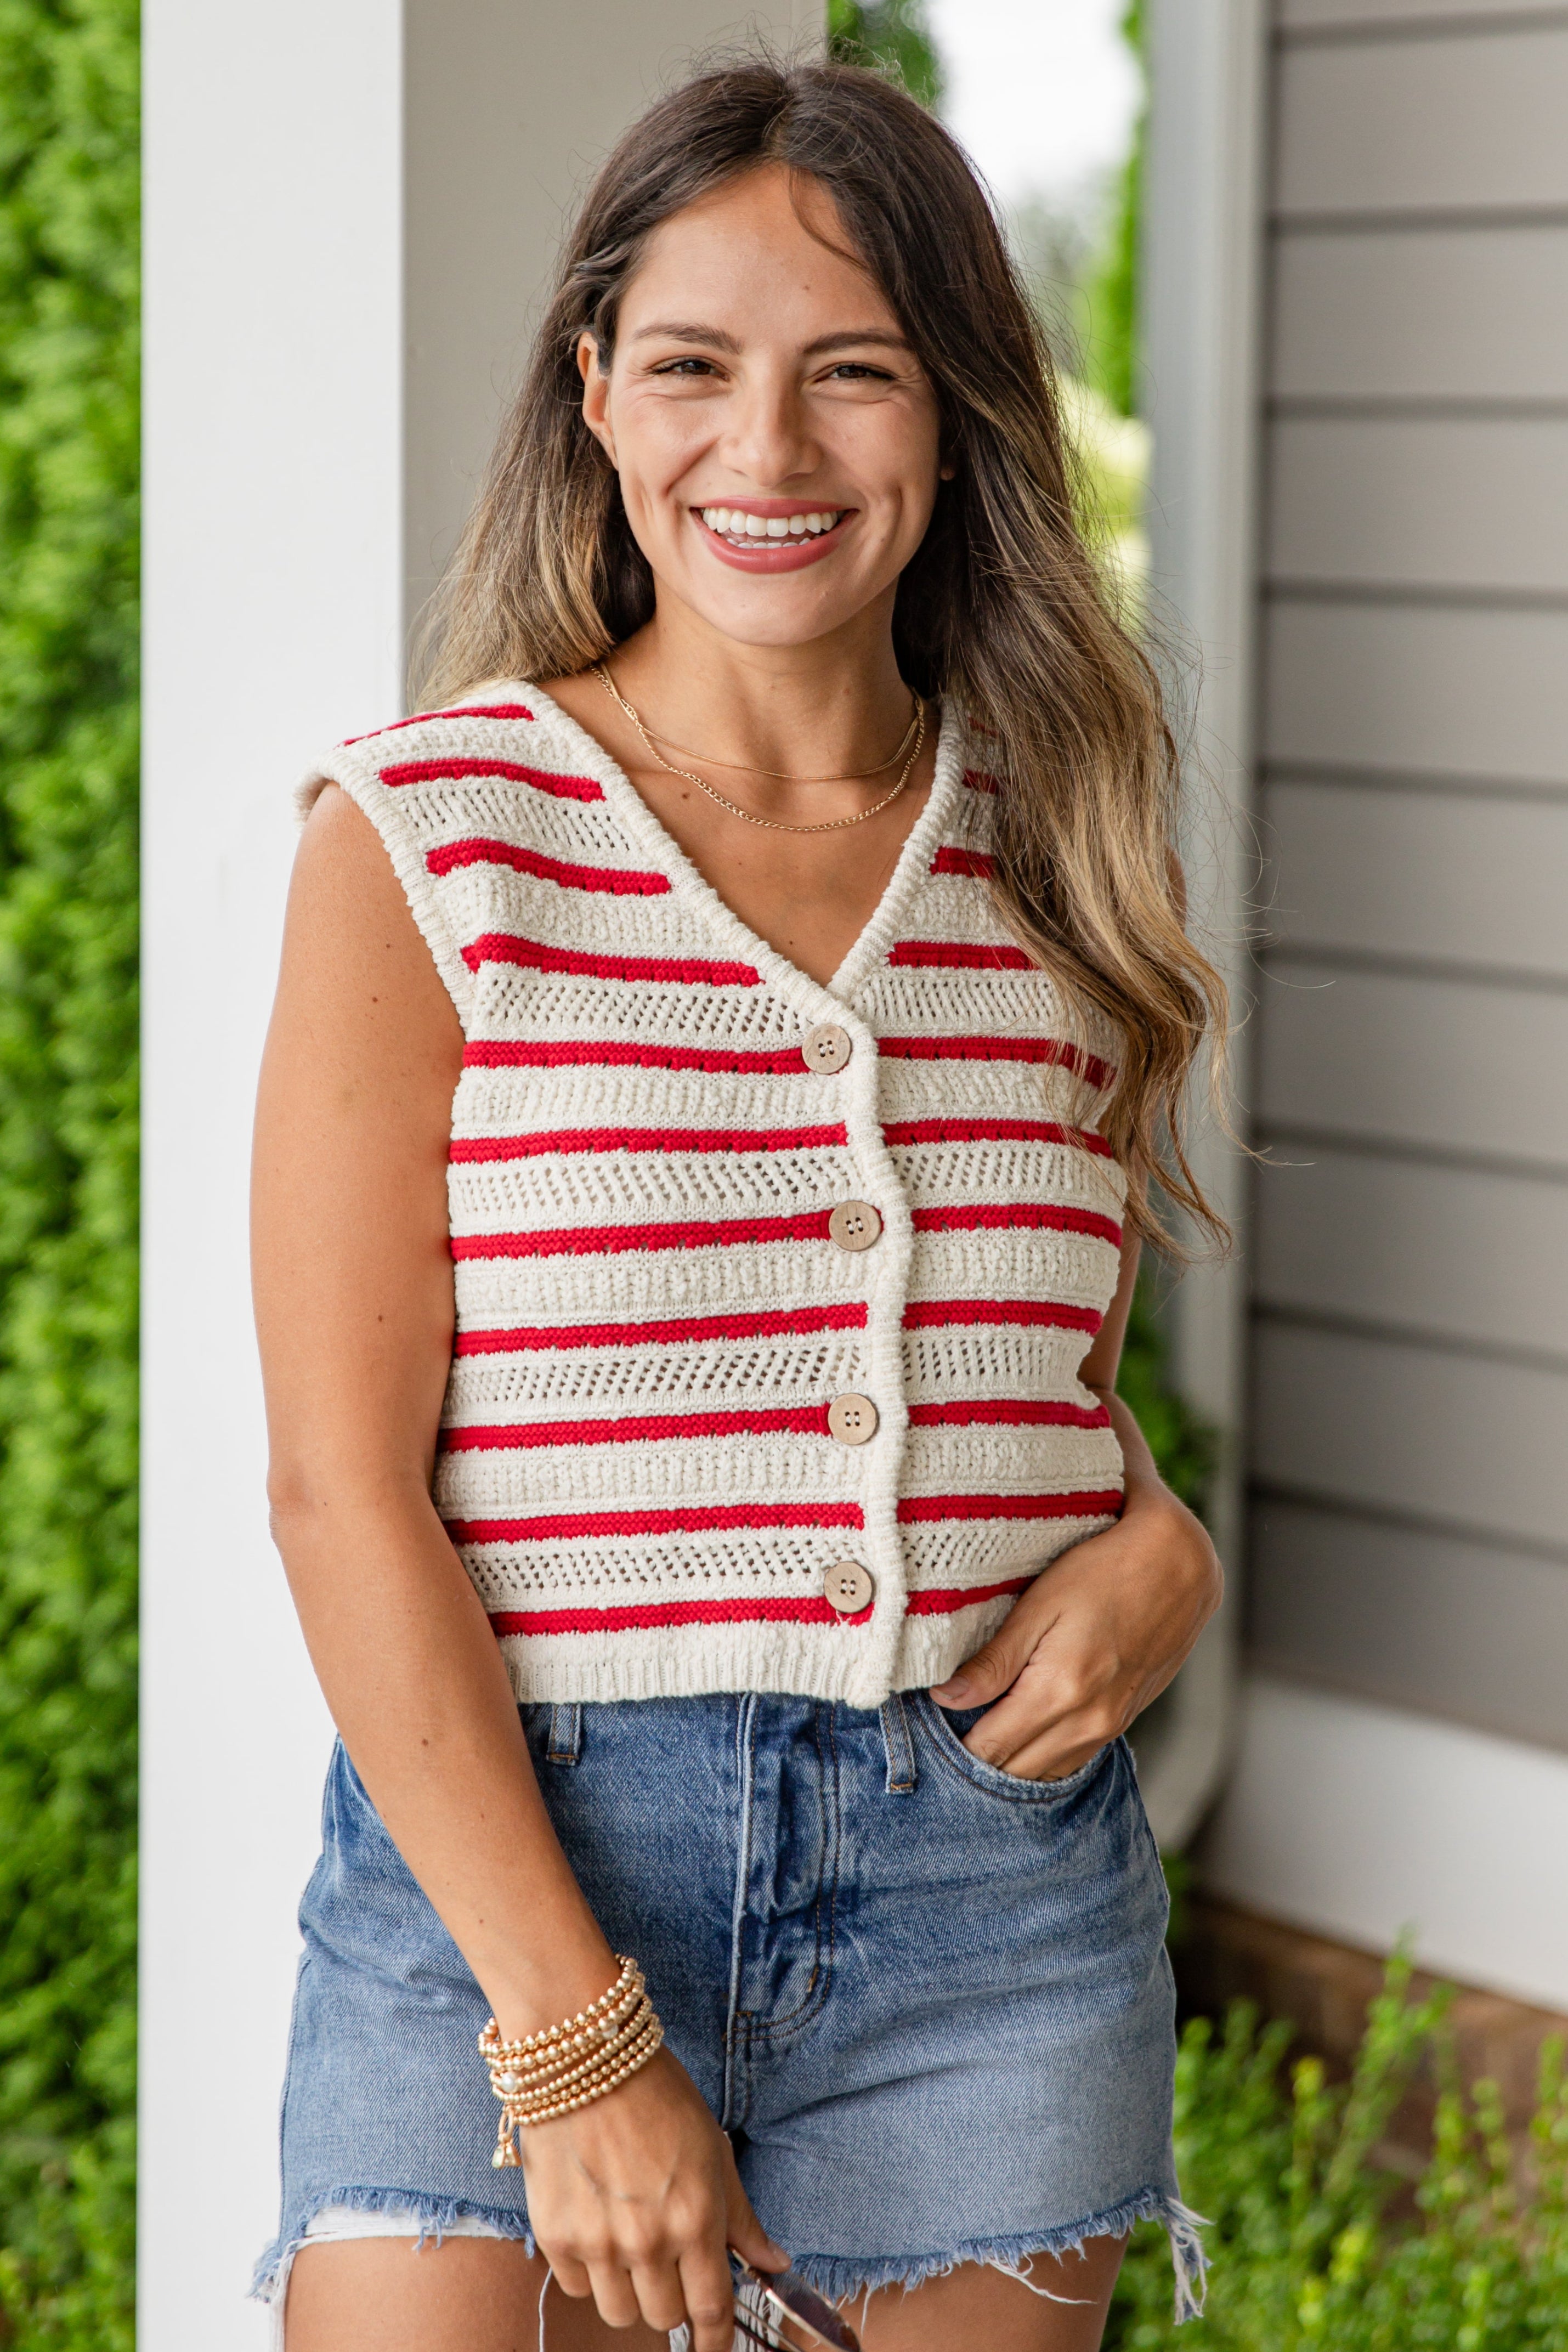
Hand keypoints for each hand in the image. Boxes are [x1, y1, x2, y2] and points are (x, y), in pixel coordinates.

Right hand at [521, 2047, 785, 2348]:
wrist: (584, 2057)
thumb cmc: (657, 2095)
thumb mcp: (714, 2150)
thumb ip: (741, 2218)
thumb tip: (773, 2263)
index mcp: (696, 2218)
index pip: (711, 2310)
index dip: (715, 2343)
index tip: (714, 2350)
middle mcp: (648, 2240)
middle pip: (664, 2317)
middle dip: (673, 2298)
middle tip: (670, 2261)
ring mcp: (598, 2243)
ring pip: (620, 2312)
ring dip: (630, 2289)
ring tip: (629, 2241)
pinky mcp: (555, 2236)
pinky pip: (577, 2287)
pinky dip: (590, 2270)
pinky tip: (596, 2225)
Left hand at [929, 1464, 1221, 1782]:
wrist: (1182, 1564)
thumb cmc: (1105, 1568)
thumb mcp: (1042, 1603)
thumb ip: (995, 1659)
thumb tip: (946, 1698)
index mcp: (1060, 1692)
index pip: (989, 1748)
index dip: (951, 1743)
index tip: (927, 1723)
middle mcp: (1089, 1721)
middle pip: (1014, 1771)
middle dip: (976, 1758)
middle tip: (945, 1728)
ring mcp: (1111, 1726)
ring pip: (1045, 1772)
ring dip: (1009, 1759)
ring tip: (978, 1727)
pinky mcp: (1124, 1719)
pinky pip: (1073, 1758)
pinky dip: (1042, 1754)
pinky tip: (1022, 1728)